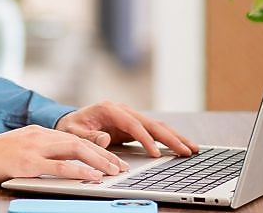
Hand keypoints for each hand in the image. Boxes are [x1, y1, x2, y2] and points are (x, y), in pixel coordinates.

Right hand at [0, 124, 126, 182]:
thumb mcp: (23, 146)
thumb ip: (43, 149)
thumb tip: (64, 159)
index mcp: (41, 132)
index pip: (76, 138)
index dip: (97, 148)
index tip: (112, 159)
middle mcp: (42, 136)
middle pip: (81, 142)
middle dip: (104, 154)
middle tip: (120, 166)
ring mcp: (36, 148)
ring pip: (76, 150)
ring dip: (98, 161)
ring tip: (113, 172)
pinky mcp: (30, 163)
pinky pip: (60, 166)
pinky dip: (79, 171)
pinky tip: (92, 177)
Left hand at [55, 101, 197, 157]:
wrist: (70, 121)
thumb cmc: (71, 127)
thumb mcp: (74, 132)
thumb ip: (89, 136)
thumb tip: (105, 139)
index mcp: (109, 109)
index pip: (133, 124)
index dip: (146, 139)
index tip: (156, 154)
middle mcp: (123, 110)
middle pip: (151, 124)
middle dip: (170, 138)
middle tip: (187, 150)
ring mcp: (130, 117)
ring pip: (157, 126)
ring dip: (175, 137)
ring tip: (192, 148)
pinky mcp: (134, 125)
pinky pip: (154, 132)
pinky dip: (169, 139)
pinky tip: (182, 146)